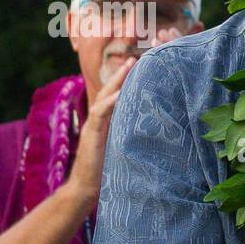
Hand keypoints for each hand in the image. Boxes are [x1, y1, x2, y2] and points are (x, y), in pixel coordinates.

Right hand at [64, 55, 139, 209]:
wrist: (88, 188)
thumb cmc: (109, 169)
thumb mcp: (124, 145)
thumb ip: (133, 132)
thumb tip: (156, 125)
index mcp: (109, 119)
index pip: (119, 94)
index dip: (130, 80)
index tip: (146, 64)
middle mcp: (100, 118)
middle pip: (112, 89)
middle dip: (124, 72)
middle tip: (139, 56)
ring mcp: (94, 124)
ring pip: (105, 96)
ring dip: (118, 80)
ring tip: (131, 65)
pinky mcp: (92, 134)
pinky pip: (99, 114)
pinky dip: (109, 103)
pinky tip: (118, 95)